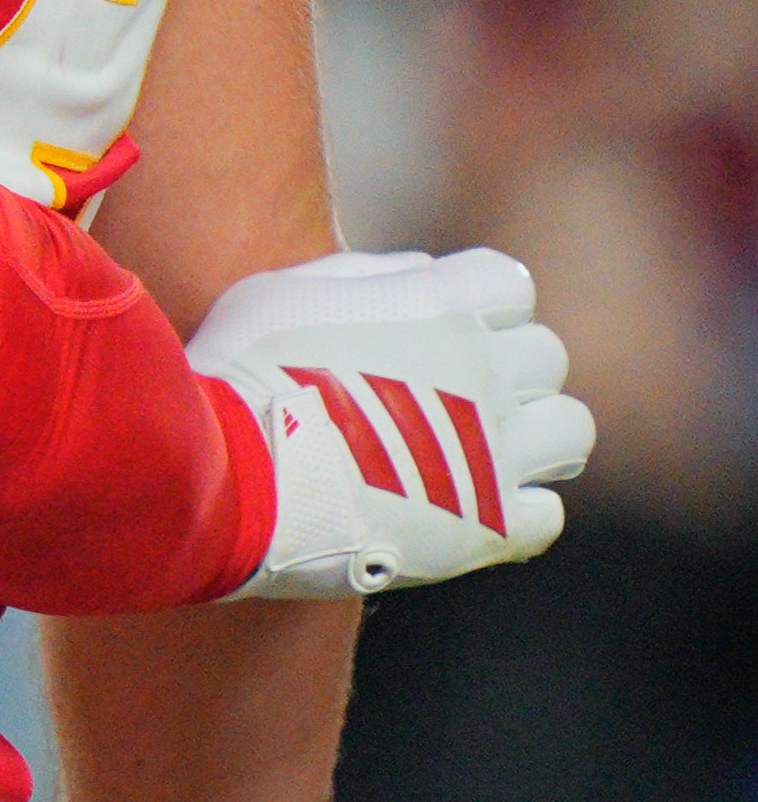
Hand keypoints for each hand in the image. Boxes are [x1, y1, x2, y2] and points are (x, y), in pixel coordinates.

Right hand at [198, 248, 587, 597]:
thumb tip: (421, 274)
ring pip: (570, 430)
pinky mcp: (490, 526)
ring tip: (479, 454)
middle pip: (546, 355)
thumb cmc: (241, 374)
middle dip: (505, 369)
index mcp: (441, 306)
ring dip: (532, 436)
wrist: (232, 477)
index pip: (510, 286)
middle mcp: (486, 372)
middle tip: (450, 396)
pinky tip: (466, 510)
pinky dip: (516, 512)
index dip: (476, 305)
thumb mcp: (284, 291)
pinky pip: (547, 515)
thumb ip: (364, 276)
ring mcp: (496, 452)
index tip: (437, 327)